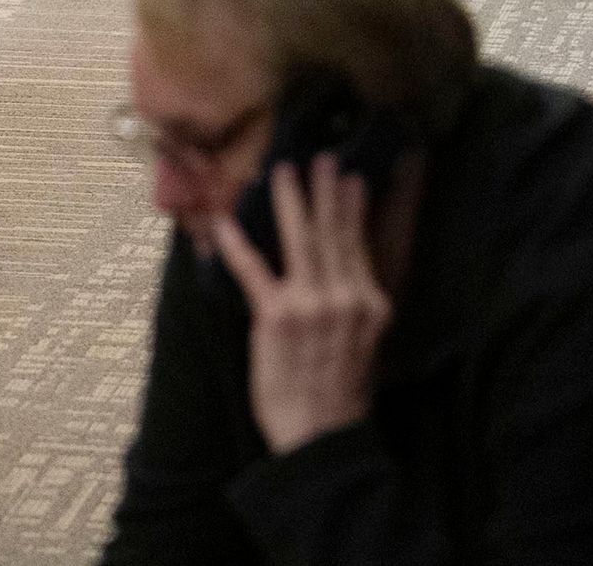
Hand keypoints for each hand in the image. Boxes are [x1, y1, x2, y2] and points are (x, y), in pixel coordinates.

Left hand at [212, 160, 389, 455]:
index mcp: (370, 304)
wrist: (321, 436)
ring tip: (283, 171)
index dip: (354, 209)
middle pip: (334, 233)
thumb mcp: (364, 344)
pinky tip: (222, 221)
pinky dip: (235, 243)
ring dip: (289, 201)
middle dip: (326, 192)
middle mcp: (346, 298)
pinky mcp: (276, 317)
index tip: (353, 177)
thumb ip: (356, 305)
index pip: (361, 245)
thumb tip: (344, 272)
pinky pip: (252, 270)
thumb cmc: (339, 393)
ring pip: (300, 239)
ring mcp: (311, 305)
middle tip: (322, 157)